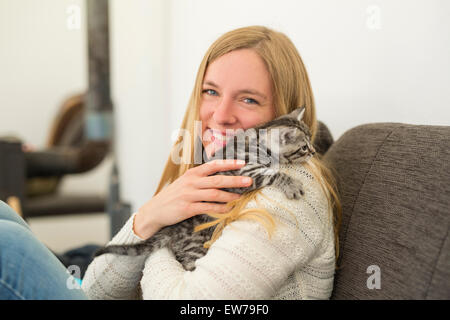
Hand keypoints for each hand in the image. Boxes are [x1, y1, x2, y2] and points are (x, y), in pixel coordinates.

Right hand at [133, 159, 252, 238]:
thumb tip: (222, 178)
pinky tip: (228, 209)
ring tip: (241, 197)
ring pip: (214, 194)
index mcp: (192, 174)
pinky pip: (207, 208)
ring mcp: (189, 195)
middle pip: (217, 180)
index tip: (243, 163)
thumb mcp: (185, 182)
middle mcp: (191, 182)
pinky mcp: (187, 208)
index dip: (228, 163)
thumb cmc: (173, 196)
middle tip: (249, 181)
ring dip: (230, 196)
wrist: (154, 210)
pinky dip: (220, 209)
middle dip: (235, 180)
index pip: (213, 165)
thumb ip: (200, 179)